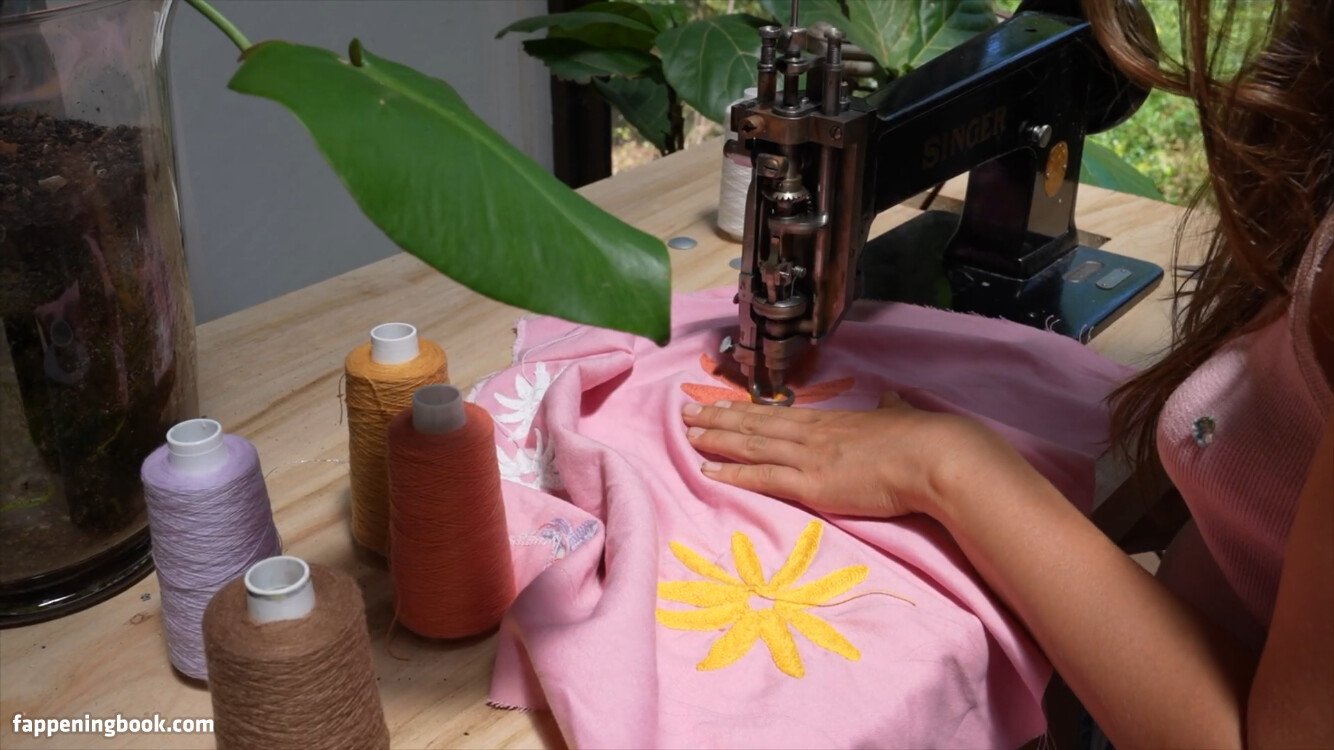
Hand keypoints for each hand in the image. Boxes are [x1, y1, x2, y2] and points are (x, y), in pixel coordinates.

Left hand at [681, 393, 1026, 519]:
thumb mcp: (900, 418)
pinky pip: (761, 478)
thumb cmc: (923, 440)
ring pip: (750, 445)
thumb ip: (890, 411)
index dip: (746, 410)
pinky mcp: (811, 484)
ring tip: (686, 433)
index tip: (722, 404)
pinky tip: (707, 471)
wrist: (933, 458)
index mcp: (832, 421)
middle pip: (755, 424)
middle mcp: (812, 434)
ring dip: (715, 439)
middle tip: (686, 412)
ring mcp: (808, 457)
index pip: (778, 415)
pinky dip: (732, 474)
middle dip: (718, 418)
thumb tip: (893, 400)